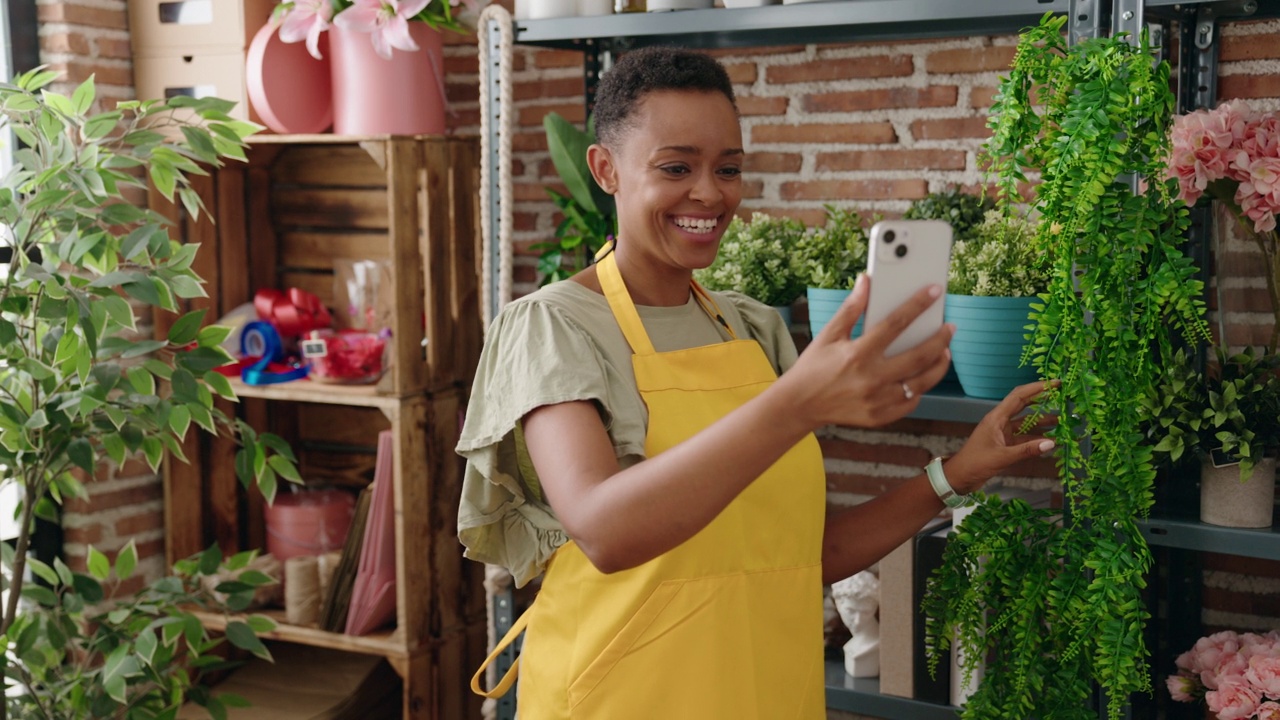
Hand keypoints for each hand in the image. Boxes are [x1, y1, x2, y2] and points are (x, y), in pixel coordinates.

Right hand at [783, 274, 951, 428]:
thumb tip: (866, 281)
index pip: (896, 323)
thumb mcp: (829, 334)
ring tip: (944, 352)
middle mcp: (870, 378)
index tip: (935, 291)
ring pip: (922, 382)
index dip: (918, 304)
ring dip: (939, 365)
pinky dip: (921, 388)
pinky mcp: (879, 417)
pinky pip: (911, 402)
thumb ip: (851, 308)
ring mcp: (877, 400)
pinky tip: (923, 376)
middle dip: (940, 339)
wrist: (799, 404)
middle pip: (919, 356)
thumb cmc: (814, 366)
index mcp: (858, 353)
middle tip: (949, 328)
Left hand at [943, 380, 1058, 494]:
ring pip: (1027, 423)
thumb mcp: (1001, 457)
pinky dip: (1038, 439)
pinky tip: (1052, 441)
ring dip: (1043, 422)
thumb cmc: (974, 464)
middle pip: (1025, 406)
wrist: (959, 478)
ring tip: (1063, 422)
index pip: (1019, 397)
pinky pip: (1025, 437)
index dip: (1037, 388)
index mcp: (996, 418)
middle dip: (1043, 401)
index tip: (1054, 384)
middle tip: (1063, 397)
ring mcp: (1003, 433)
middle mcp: (1000, 422)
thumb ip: (1026, 450)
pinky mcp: (1005, 444)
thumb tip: (1052, 443)